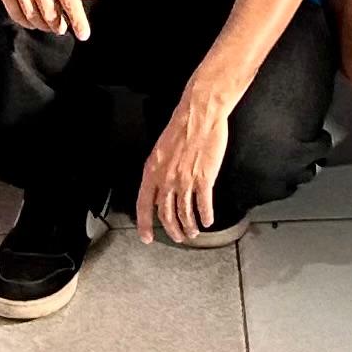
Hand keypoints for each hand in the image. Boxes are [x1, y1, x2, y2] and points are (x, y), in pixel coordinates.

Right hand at [0, 0, 97, 37]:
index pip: (70, 0)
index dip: (78, 20)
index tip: (84, 35)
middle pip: (52, 12)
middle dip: (60, 26)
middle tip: (63, 29)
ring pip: (34, 15)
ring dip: (45, 26)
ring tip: (50, 27)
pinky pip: (15, 12)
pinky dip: (25, 22)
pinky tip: (31, 23)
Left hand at [138, 86, 231, 242]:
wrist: (199, 115)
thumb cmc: (181, 127)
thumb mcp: (161, 151)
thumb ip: (159, 172)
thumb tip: (160, 191)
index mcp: (153, 170)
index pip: (144, 204)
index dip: (144, 224)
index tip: (147, 236)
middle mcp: (167, 179)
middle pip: (166, 214)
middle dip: (172, 230)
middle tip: (177, 237)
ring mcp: (185, 180)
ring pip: (184, 212)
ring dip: (189, 226)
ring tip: (193, 232)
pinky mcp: (204, 179)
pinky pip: (203, 204)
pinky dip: (205, 216)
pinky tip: (207, 220)